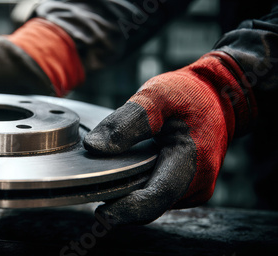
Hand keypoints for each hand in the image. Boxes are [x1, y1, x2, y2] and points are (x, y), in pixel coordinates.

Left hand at [83, 51, 255, 224]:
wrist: (216, 98)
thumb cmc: (188, 95)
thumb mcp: (157, 96)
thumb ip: (127, 120)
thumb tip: (95, 146)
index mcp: (193, 161)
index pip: (158, 196)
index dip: (128, 209)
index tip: (102, 213)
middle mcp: (196, 184)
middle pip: (150, 203)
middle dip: (119, 199)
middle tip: (91, 186)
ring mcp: (191, 189)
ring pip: (151, 200)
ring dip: (128, 190)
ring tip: (107, 169)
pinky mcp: (183, 189)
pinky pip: (155, 192)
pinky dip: (137, 183)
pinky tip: (125, 166)